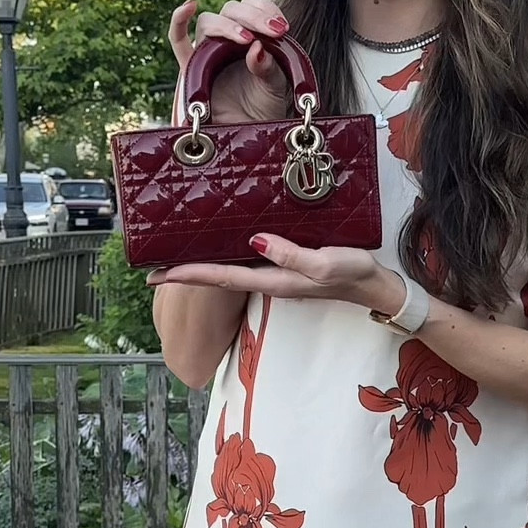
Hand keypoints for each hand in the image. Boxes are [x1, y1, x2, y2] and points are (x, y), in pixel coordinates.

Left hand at [148, 233, 405, 314]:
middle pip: (218, 277)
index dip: (189, 275)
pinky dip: (227, 257)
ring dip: (203, 266)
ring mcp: (276, 274)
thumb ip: (291, 254)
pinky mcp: (285, 266)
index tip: (159, 274)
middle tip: (153, 270)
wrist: (375, 287)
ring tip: (175, 258)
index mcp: (273, 279)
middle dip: (186, 273)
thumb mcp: (324, 264)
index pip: (221, 277)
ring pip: (230, 269)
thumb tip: (255, 241)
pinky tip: (220, 248)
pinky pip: (247, 261)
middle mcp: (268, 279)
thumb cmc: (352, 273)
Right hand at [168, 0, 290, 124]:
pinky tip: (189, 5)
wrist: (249, 135)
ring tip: (247, 39)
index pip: (252, 5)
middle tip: (273, 31)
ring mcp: (208, 51)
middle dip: (253, 16)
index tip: (282, 26)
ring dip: (227, 25)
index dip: (265, 9)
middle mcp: (228, 39)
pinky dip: (179, 20)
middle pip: (231, 9)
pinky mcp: (190, 68)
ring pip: (209, 21)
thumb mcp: (276, 87)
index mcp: (252, 36)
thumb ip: (269, 68)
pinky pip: (177, 40)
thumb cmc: (264, 109)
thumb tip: (256, 48)